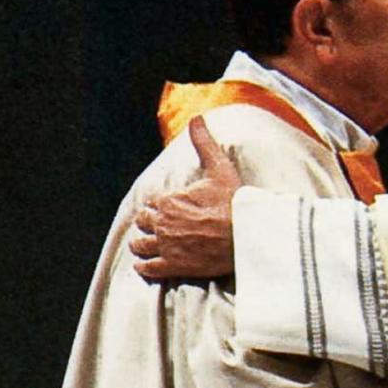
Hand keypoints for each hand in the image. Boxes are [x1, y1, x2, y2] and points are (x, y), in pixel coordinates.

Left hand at [130, 116, 241, 279]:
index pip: (152, 202)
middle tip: (159, 225)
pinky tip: (147, 265)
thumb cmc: (234, 202)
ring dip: (142, 244)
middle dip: (149, 222)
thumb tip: (197, 119)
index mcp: (169, 199)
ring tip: (147, 245)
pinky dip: (145, 267)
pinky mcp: (173, 266)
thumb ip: (204, 142)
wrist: (247, 235)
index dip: (159, 205)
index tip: (168, 208)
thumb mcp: (219, 168)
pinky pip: (148, 269)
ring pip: (140, 245)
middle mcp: (163, 223)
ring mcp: (166, 246)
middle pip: (143, 222)